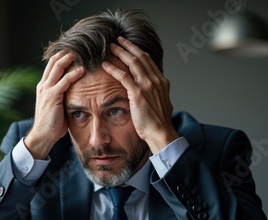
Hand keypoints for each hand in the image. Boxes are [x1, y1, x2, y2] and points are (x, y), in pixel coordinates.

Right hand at [25, 52, 84, 158]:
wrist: (43, 135)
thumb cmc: (52, 124)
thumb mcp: (57, 106)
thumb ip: (63, 96)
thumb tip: (76, 93)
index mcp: (43, 86)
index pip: (52, 65)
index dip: (62, 57)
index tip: (74, 52)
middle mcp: (43, 85)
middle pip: (54, 62)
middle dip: (66, 53)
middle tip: (79, 47)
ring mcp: (47, 89)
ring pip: (58, 67)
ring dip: (70, 59)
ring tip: (81, 53)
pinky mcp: (53, 96)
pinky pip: (64, 81)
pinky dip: (74, 74)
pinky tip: (82, 70)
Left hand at [102, 36, 178, 152]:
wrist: (161, 132)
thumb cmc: (159, 123)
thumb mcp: (161, 104)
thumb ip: (156, 95)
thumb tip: (152, 94)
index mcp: (161, 82)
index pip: (148, 61)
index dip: (138, 51)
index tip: (129, 46)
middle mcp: (155, 80)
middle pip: (140, 57)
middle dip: (128, 46)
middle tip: (118, 40)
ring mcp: (147, 85)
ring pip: (132, 62)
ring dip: (120, 52)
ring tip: (111, 47)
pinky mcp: (138, 93)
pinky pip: (123, 76)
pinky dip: (113, 69)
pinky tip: (105, 64)